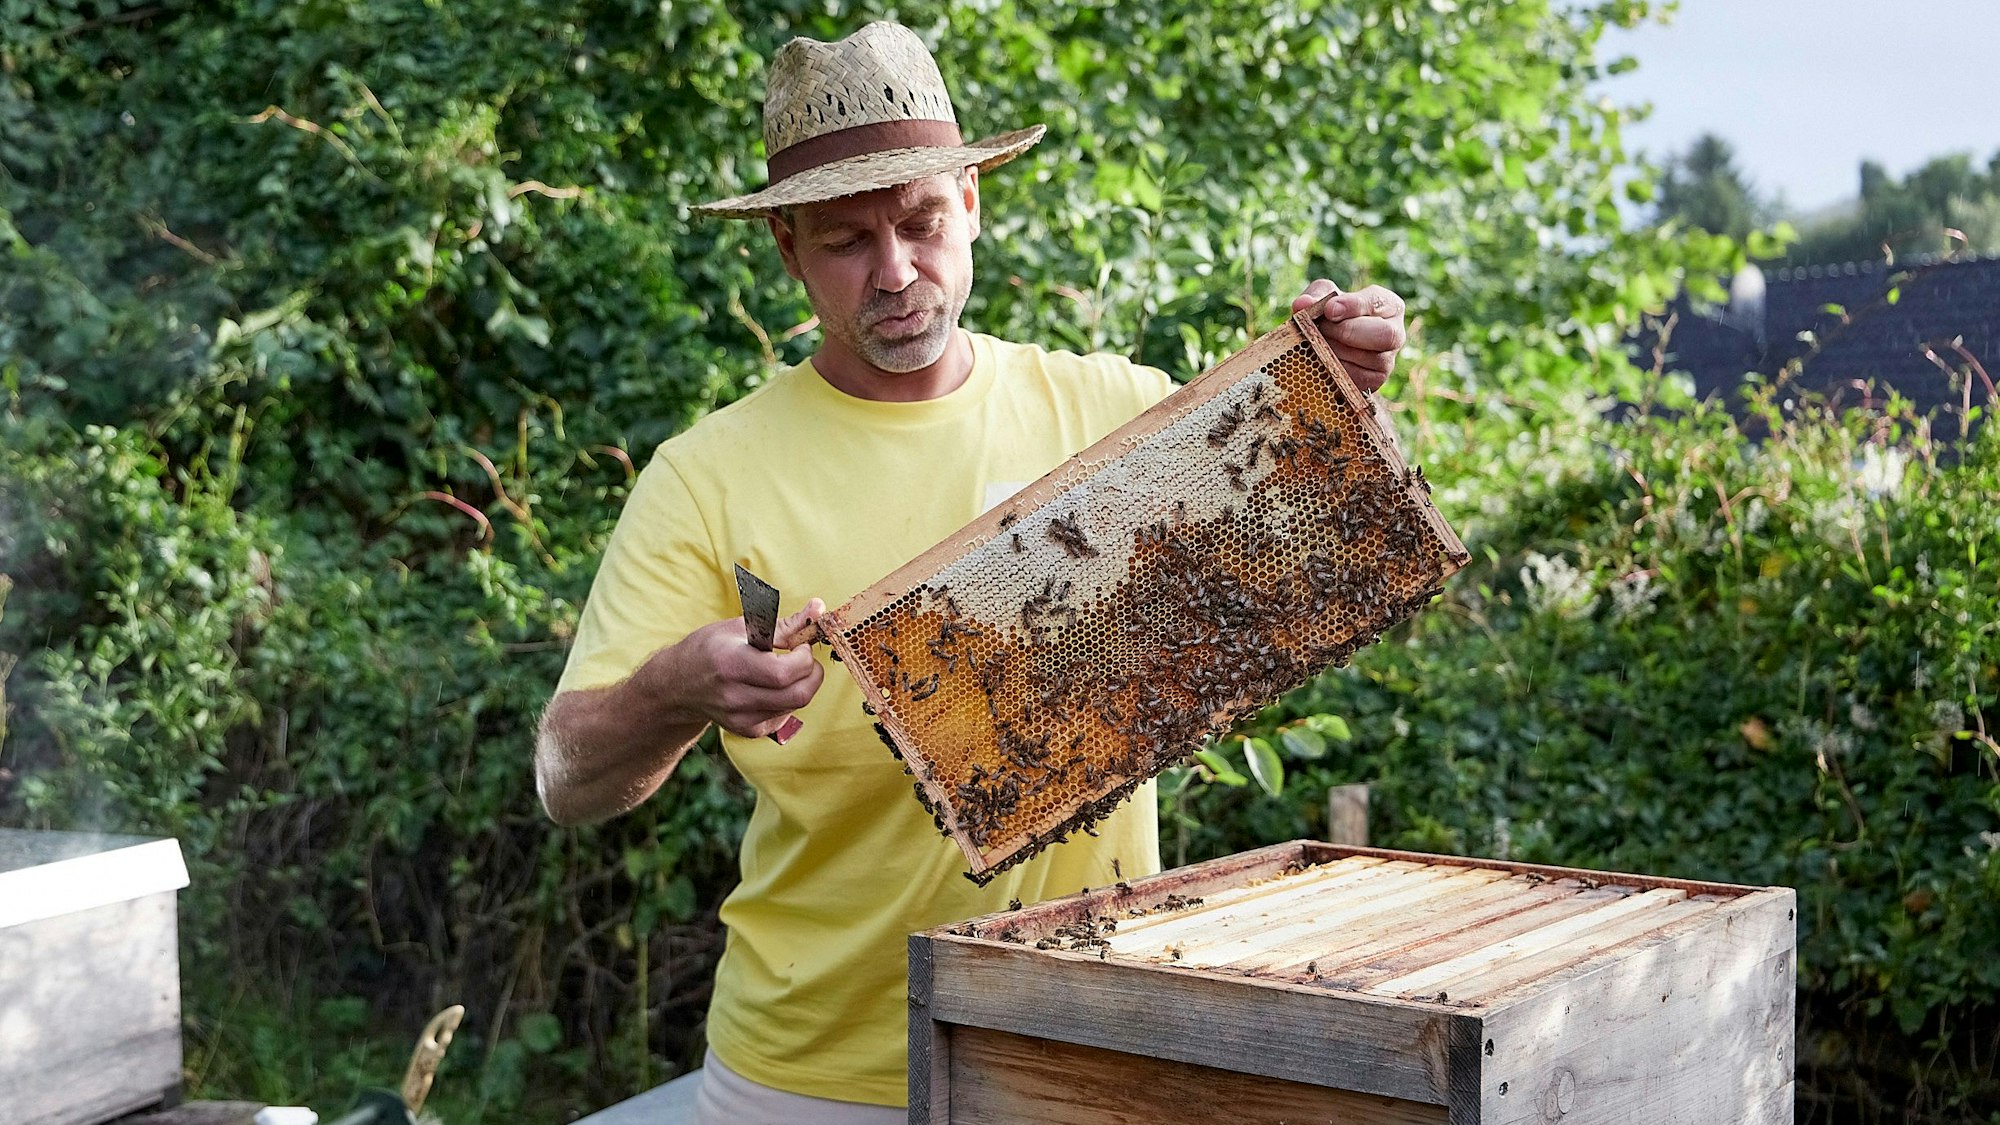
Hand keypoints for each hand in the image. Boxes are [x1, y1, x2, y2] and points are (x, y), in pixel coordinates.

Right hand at [658, 598, 825, 739]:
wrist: (679, 685)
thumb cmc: (711, 648)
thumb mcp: (742, 626)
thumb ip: (785, 623)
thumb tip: (819, 608)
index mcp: (732, 664)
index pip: (783, 673)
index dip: (804, 658)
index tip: (800, 644)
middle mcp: (735, 697)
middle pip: (798, 695)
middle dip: (812, 673)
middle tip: (802, 658)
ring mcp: (742, 718)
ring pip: (796, 705)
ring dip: (802, 684)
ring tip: (785, 669)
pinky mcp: (749, 731)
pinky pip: (786, 715)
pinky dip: (789, 698)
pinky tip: (772, 686)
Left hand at [1291, 279, 1406, 392]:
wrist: (1329, 345)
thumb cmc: (1331, 315)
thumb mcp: (1323, 298)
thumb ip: (1315, 296)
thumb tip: (1303, 304)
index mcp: (1389, 305)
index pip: (1378, 302)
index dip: (1354, 306)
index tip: (1330, 310)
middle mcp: (1395, 334)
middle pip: (1385, 334)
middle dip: (1348, 332)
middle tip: (1322, 330)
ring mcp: (1387, 360)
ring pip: (1370, 359)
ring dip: (1337, 352)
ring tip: (1317, 344)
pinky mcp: (1374, 382)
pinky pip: (1357, 378)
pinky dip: (1336, 370)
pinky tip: (1321, 361)